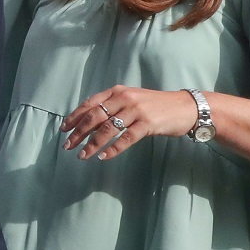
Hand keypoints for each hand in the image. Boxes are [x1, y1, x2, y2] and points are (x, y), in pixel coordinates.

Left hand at [62, 86, 199, 160]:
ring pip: (107, 129)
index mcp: (117, 92)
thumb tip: (89, 122)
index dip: (75, 117)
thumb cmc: (155, 106)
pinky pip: (125, 139)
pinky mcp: (148, 124)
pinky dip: (113, 149)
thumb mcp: (131, 100)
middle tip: (67, 145)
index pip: (90, 104)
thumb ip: (112, 107)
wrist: (186, 107)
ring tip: (82, 155)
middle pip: (94, 117)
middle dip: (78, 132)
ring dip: (92, 144)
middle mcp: (124, 98)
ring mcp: (136, 111)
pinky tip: (103, 157)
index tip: (63, 129)